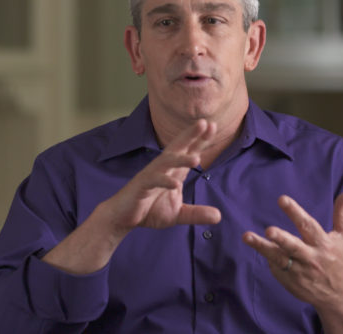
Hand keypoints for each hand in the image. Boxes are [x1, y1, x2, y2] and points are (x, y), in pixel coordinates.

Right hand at [103, 119, 221, 234]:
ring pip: (166, 163)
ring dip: (180, 159)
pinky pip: (153, 181)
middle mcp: (162, 169)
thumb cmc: (149, 210)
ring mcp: (151, 176)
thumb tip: (218, 216)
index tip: (213, 126)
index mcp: (173, 172)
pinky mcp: (141, 186)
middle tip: (204, 123)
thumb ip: (196, 213)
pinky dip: (164, 181)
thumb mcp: (177, 214)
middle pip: (177, 148)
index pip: (188, 152)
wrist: (123, 218)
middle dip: (190, 136)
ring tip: (196, 159)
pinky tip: (176, 184)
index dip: (200, 140)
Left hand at [242, 191, 342, 310]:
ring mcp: (300, 272)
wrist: (340, 296)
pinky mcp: (290, 282)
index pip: (308, 226)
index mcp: (324, 244)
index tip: (282, 199)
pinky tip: (260, 248)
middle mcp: (311, 258)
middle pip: (293, 246)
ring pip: (279, 258)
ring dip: (262, 248)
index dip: (295, 212)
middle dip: (280, 238)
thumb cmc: (340, 261)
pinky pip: (276, 268)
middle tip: (268, 230)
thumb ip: (342, 214)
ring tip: (246, 237)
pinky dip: (269, 258)